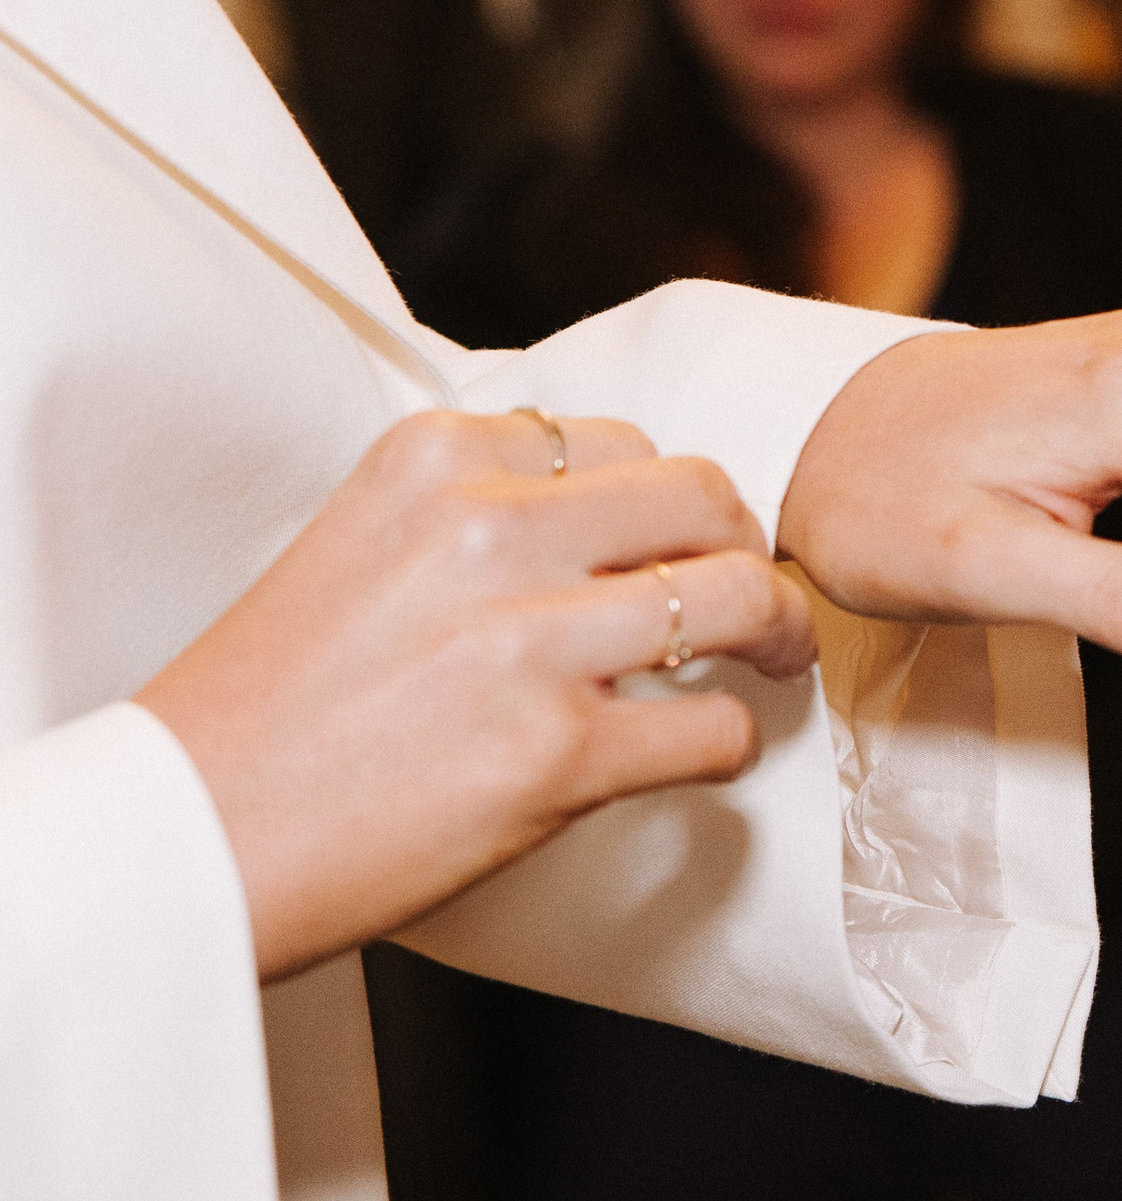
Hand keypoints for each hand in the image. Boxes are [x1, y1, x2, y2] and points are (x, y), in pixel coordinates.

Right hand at [137, 411, 813, 982]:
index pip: (620, 440)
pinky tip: (702, 750)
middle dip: (748, 545)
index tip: (672, 543)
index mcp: (437, 460)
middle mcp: (487, 531)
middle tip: (758, 596)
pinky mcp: (556, 755)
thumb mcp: (363, 542)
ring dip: (781, 632)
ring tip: (777, 660)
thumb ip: (478, 508)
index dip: (666, 499)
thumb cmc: (275, 702)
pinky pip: (715, 729)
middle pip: (705, 496)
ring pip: (741, 597)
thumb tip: (617, 511)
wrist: (187, 834)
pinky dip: (732, 742)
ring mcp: (527, 642)